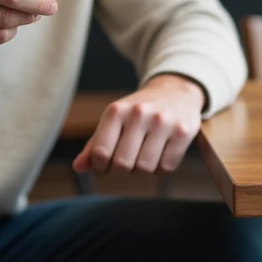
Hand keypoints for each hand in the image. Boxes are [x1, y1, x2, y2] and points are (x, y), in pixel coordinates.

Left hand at [72, 75, 204, 175]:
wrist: (175, 91)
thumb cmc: (138, 111)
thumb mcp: (114, 120)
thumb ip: (95, 145)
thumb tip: (78, 168)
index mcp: (116, 110)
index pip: (101, 153)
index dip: (101, 167)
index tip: (107, 164)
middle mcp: (139, 113)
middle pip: (123, 165)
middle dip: (123, 170)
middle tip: (128, 160)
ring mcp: (163, 122)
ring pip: (145, 168)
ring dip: (143, 169)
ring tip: (145, 154)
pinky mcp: (183, 131)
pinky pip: (166, 168)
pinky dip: (161, 168)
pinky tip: (161, 153)